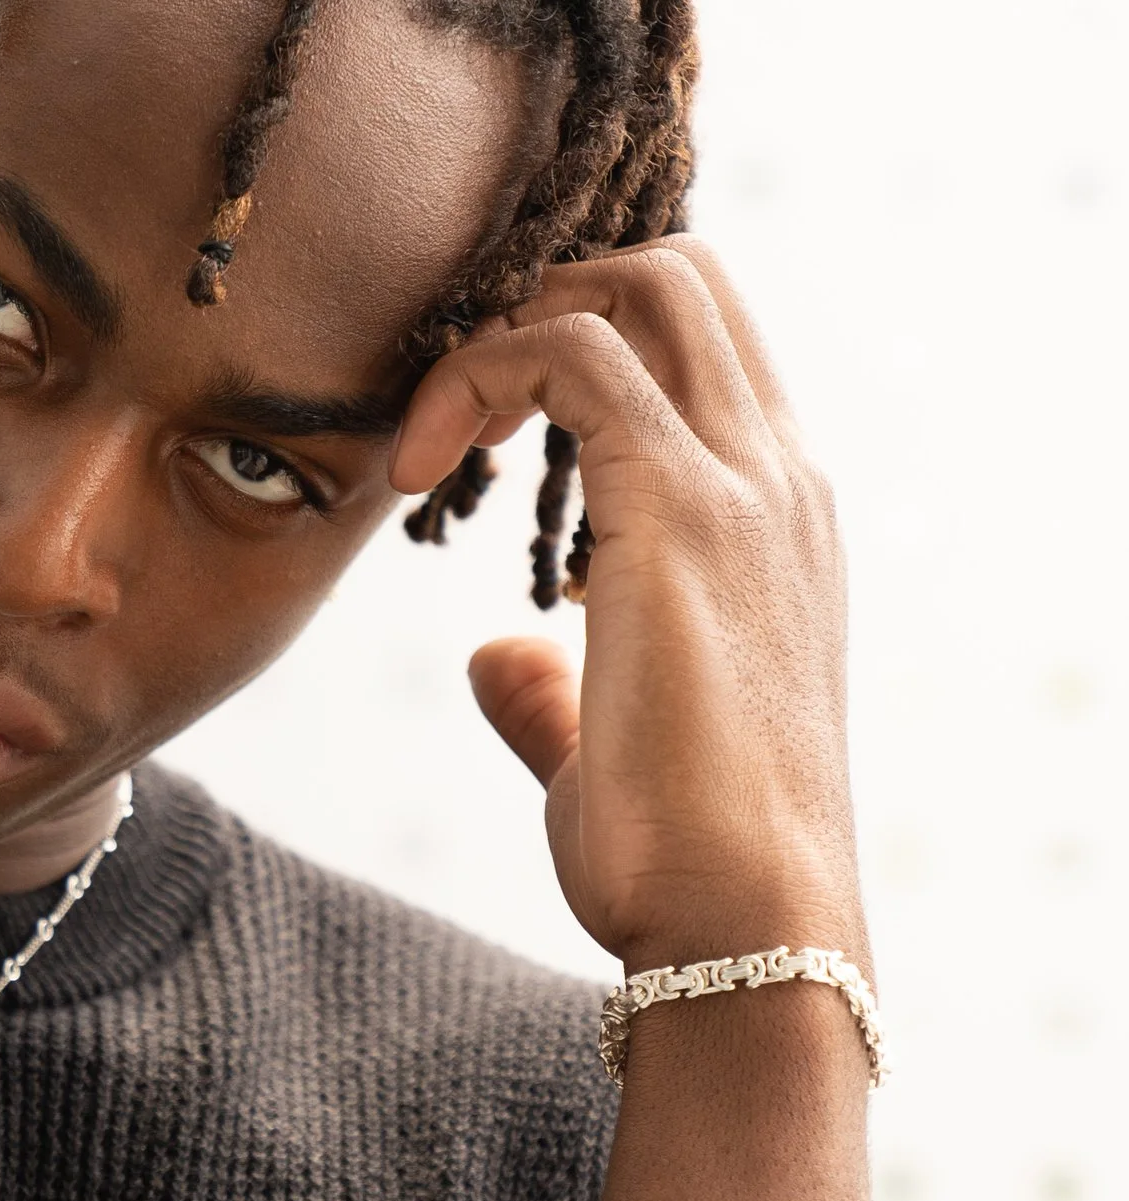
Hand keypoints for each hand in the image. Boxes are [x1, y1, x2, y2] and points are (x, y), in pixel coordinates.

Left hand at [389, 240, 864, 972]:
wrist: (747, 923)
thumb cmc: (684, 863)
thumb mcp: (610, 753)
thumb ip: (555, 693)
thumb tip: (499, 661)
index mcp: (777, 520)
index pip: (702, 348)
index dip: (584, 341)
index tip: (484, 429)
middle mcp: (779, 479)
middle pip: (682, 276)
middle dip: (548, 296)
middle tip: (454, 403)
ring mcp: (745, 484)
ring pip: (644, 280)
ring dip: (512, 324)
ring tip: (432, 434)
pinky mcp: (682, 508)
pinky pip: (573, 352)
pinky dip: (478, 373)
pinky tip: (420, 469)